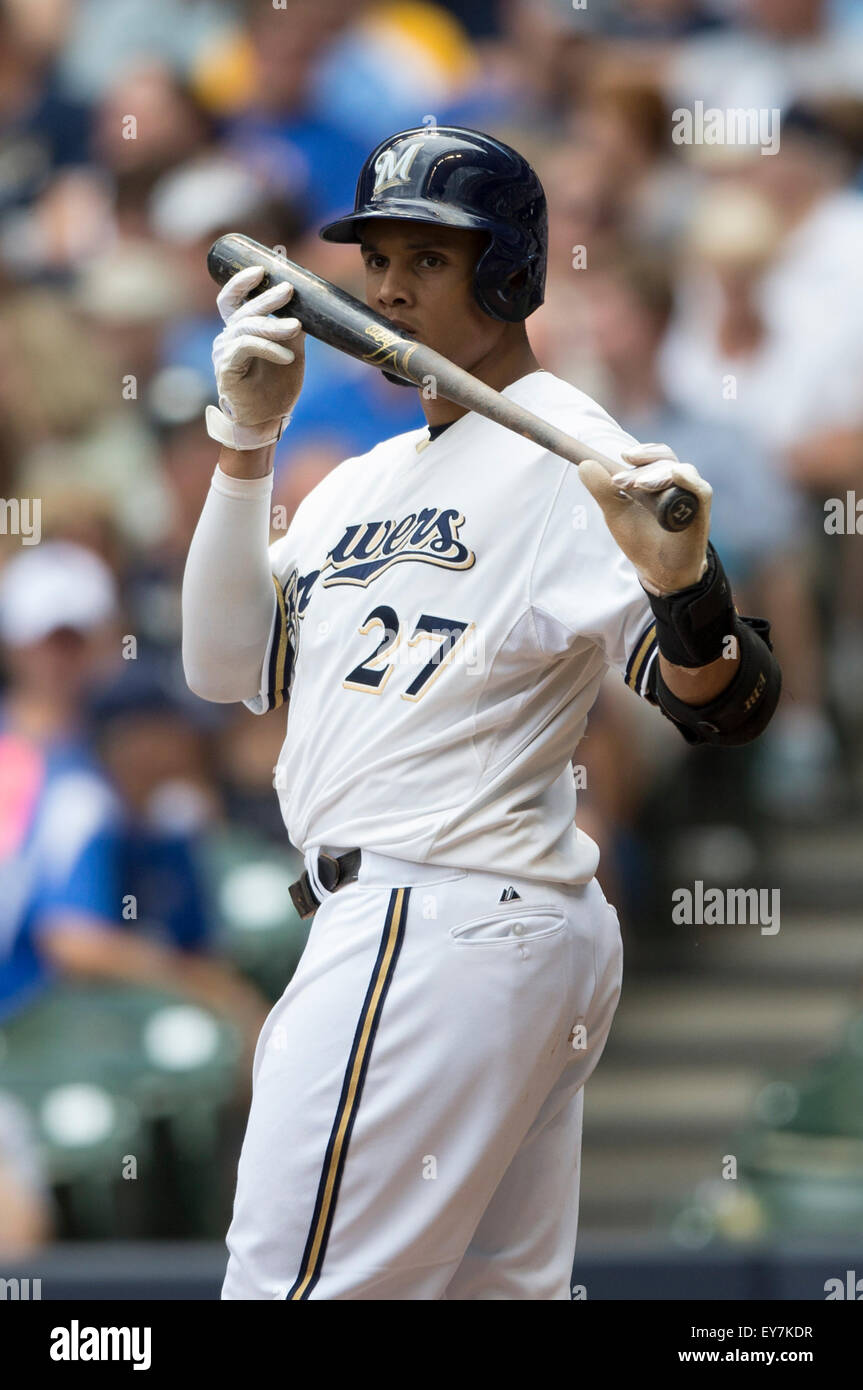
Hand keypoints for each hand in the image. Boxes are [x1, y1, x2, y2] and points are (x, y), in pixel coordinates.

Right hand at [207, 265, 304, 449]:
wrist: (267, 420)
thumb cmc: (276, 387)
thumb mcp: (291, 352)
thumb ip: (292, 330)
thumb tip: (305, 307)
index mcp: (239, 330)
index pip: (232, 299)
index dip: (242, 282)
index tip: (262, 268)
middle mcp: (227, 337)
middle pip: (244, 309)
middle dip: (267, 297)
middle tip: (288, 290)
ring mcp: (224, 351)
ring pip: (247, 327)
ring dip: (274, 326)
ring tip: (296, 328)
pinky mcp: (227, 366)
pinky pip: (246, 346)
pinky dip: (269, 347)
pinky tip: (287, 356)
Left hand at [578, 442, 711, 595]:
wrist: (660, 571)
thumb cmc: (642, 540)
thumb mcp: (616, 514)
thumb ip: (602, 490)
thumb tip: (584, 465)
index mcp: (658, 479)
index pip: (652, 455)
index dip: (639, 454)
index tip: (622, 457)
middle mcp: (677, 482)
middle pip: (664, 460)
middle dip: (641, 469)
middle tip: (620, 483)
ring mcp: (691, 495)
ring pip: (679, 471)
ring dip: (657, 474)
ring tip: (639, 486)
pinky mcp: (701, 510)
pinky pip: (700, 489)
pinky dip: (688, 479)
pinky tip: (676, 475)